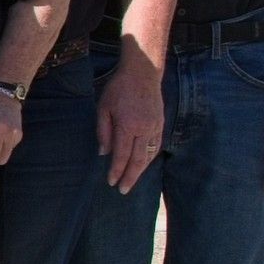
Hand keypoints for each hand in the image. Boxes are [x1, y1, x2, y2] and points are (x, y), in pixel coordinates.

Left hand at [97, 55, 167, 194]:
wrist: (143, 74)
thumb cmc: (119, 89)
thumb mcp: (103, 107)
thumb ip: (103, 131)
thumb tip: (104, 153)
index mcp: (128, 126)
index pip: (122, 155)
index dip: (116, 170)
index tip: (111, 182)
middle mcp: (144, 129)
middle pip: (138, 160)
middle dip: (130, 177)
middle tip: (123, 190)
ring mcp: (155, 127)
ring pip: (149, 155)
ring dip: (140, 170)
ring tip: (131, 180)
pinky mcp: (160, 124)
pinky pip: (155, 146)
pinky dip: (149, 158)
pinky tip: (143, 164)